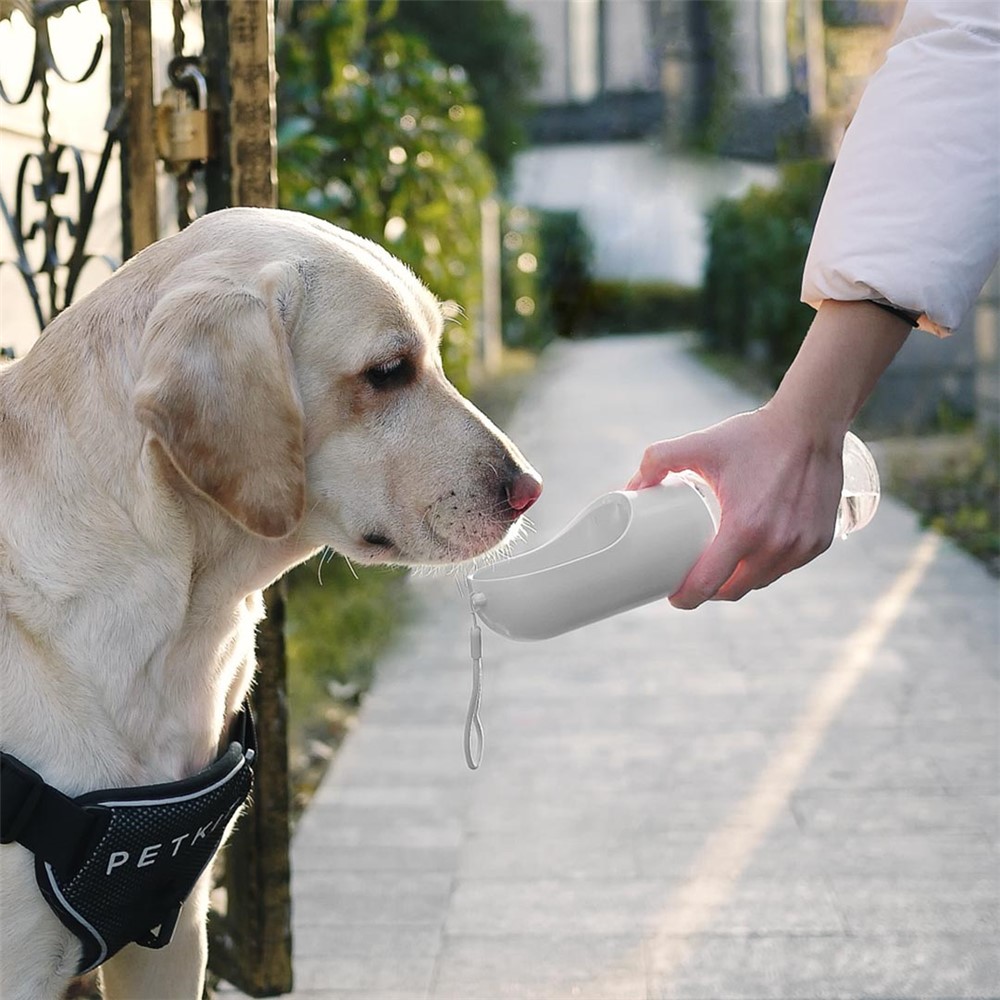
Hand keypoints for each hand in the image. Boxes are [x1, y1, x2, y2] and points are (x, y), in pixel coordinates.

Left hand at [627, 404, 845, 608]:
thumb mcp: (700, 444)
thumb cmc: (755, 436)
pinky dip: (765, 567)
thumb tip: (631, 487)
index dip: (685, 597)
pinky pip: (785, 568)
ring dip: (738, 581)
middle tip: (691, 577)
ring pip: (761, 582)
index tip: (672, 595)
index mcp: (744, 528)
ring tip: (719, 567)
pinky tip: (751, 557)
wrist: (812, 422)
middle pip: (733, 591)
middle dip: (709, 591)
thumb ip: (657, 460)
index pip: (708, 585)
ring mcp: (802, 547)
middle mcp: (777, 545)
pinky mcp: (819, 542)